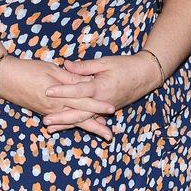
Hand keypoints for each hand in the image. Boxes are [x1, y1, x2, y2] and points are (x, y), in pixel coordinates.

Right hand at [0, 57, 115, 139]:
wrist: (6, 79)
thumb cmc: (29, 70)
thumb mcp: (52, 70)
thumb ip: (70, 78)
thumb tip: (87, 82)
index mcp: (59, 96)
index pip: (83, 101)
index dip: (98, 105)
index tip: (111, 109)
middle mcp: (55, 107)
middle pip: (80, 117)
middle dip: (96, 126)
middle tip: (109, 135)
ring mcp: (49, 111)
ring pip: (71, 121)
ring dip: (86, 127)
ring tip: (100, 132)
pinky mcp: (44, 111)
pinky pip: (61, 120)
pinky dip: (71, 124)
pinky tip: (76, 126)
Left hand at [45, 53, 161, 130]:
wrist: (145, 76)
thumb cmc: (125, 66)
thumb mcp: (105, 62)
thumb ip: (84, 66)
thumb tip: (66, 65)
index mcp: (100, 87)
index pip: (78, 91)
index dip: (62, 91)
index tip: (47, 91)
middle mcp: (102, 101)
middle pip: (78, 112)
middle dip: (61, 118)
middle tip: (45, 121)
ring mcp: (104, 109)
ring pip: (83, 119)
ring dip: (66, 124)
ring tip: (50, 129)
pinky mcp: (106, 111)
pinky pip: (90, 119)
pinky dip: (78, 123)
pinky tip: (67, 127)